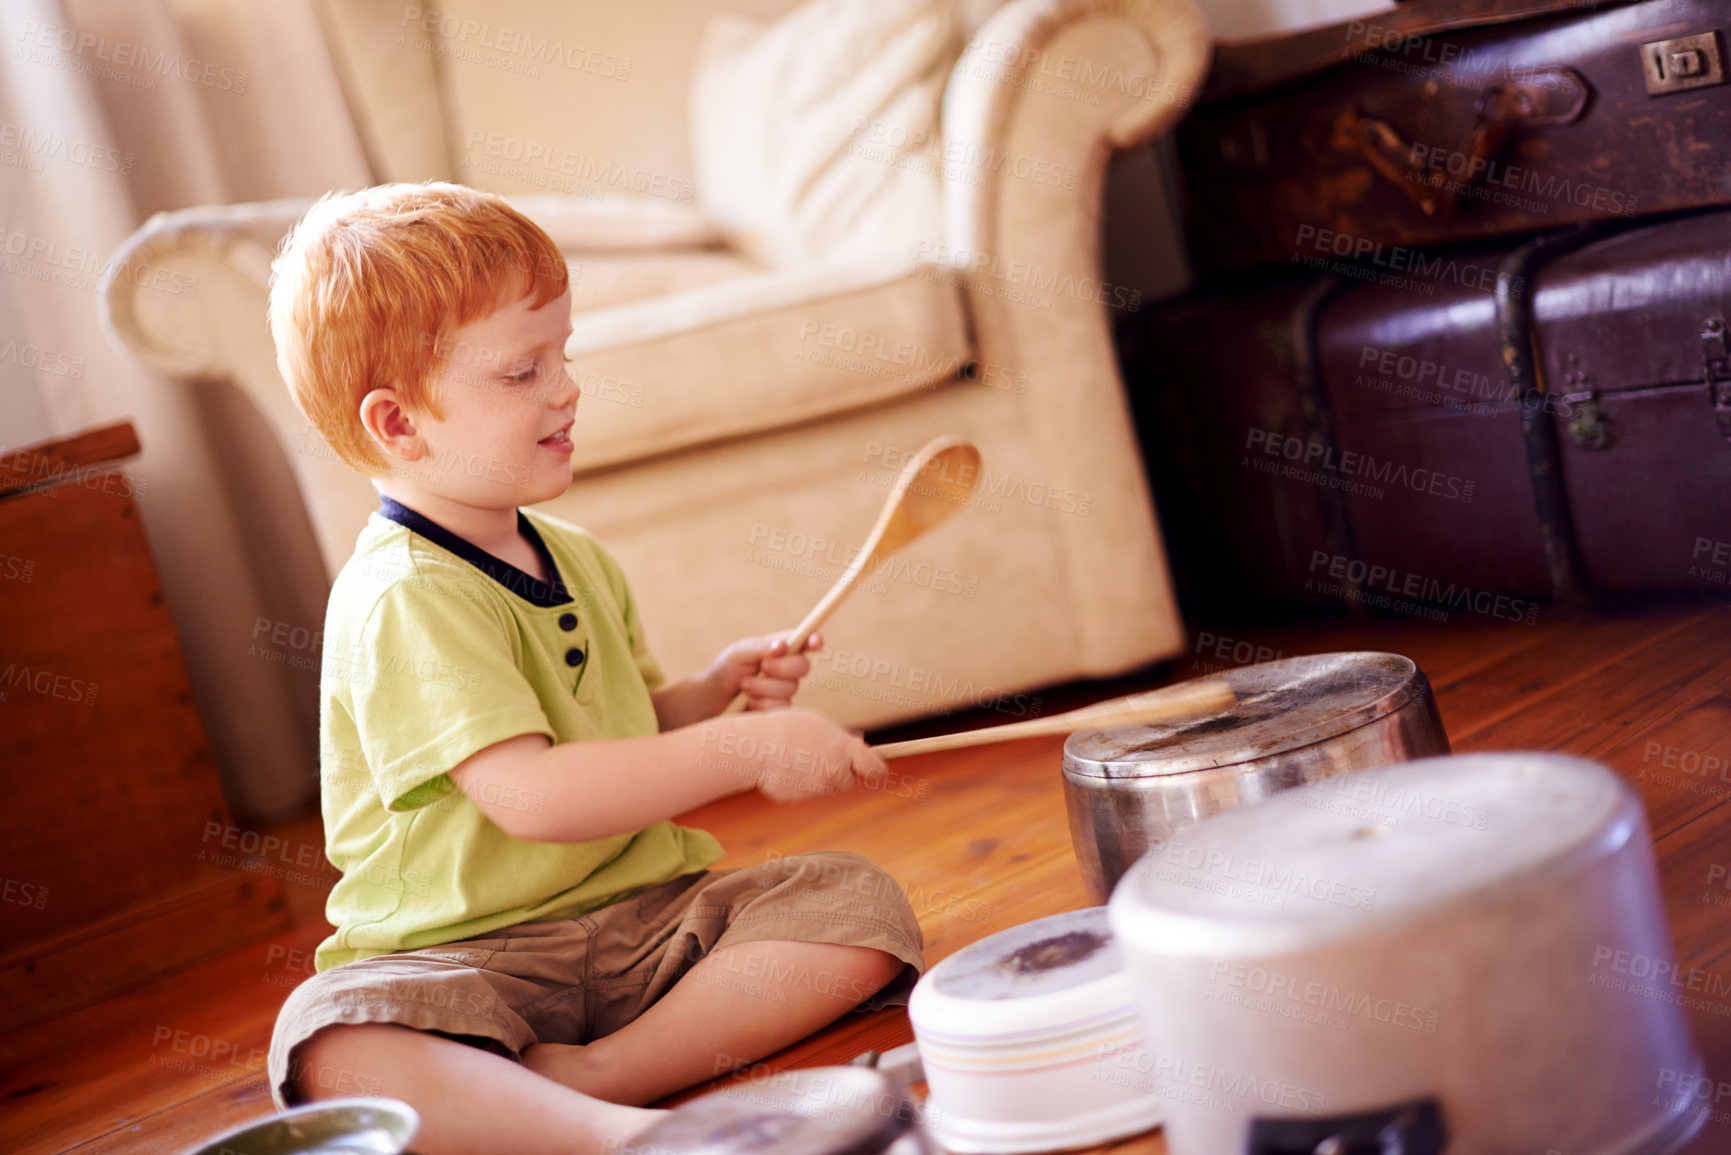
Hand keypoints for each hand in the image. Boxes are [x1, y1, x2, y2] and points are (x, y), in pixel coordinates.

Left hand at [707, 632, 821, 711]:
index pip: (804, 642)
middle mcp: (788, 669)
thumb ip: (761, 647)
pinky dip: (762, 704)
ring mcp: (786, 691)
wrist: (713, 700)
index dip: (814, 641)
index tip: (815, 642)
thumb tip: (783, 645)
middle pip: (804, 666)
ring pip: (789, 689)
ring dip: (763, 688)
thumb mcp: (739, 653)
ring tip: (745, 687)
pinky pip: (781, 708)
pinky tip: (750, 703)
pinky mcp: (781, 711)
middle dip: (782, 667)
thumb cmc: (726, 671)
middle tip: (762, 667)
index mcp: (781, 649)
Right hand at [743, 709, 886, 803]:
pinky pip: (806, 794)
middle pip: (848, 780)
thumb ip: (842, 738)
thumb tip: (862, 744)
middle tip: (819, 755)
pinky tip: (785, 769)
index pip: (875, 769)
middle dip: (840, 771)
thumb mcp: (818, 724)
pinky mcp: (799, 799)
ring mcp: (816, 788)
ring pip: (826, 788)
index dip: (876, 769)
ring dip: (819, 778)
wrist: (754, 746)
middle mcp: (833, 771)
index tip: (873, 769)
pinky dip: (799, 785)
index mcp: (842, 749)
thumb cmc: (787, 727)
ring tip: (797, 758)